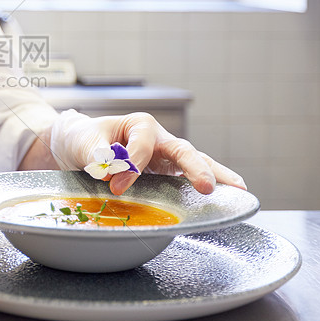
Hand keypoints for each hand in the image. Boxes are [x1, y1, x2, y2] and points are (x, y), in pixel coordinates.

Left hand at [49, 109, 245, 194]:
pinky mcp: (168, 173)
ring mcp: (167, 156)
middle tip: (206, 187)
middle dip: (195, 168)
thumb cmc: (85, 139)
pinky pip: (191, 178)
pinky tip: (230, 195)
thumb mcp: (85, 142)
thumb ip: (98, 153)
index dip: (132, 167)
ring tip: (238, 190)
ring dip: (216, 176)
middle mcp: (160, 139)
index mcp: (140, 125)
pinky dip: (211, 184)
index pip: (143, 147)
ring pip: (197, 162)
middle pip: (183, 150)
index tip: (115, 185)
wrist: (80, 147)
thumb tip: (110, 168)